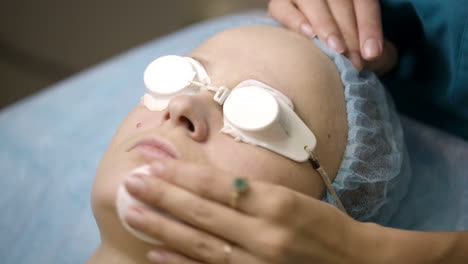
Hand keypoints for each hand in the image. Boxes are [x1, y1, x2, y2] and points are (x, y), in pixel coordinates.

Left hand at [123, 159, 373, 263]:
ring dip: (163, 228)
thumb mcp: (293, 197)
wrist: (355, 262)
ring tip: (134, 213)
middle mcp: (264, 233)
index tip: (154, 166)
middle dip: (163, 196)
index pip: (218, 186)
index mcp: (277, 203)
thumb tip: (208, 183)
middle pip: (203, 213)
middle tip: (132, 183)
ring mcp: (258, 262)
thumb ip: (252, 193)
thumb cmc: (325, 225)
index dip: (183, 176)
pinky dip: (181, 262)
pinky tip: (156, 253)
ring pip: (200, 242)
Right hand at [268, 0, 383, 70]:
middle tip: (353, 60)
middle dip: (349, 32)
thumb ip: (370, 47)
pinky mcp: (280, 3)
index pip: (364, 3)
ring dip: (327, 25)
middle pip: (340, 2)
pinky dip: (296, 20)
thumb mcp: (361, 43)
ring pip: (313, 2)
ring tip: (336, 49)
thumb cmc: (344, 45)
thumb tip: (370, 55)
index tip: (371, 54)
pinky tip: (309, 35)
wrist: (308, 46)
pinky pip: (282, 7)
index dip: (369, 28)